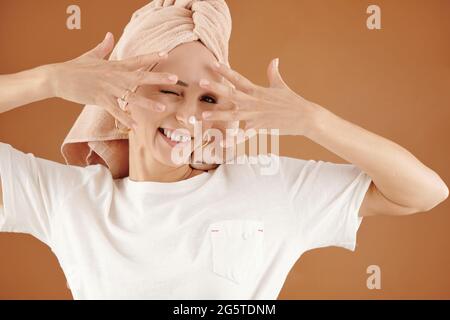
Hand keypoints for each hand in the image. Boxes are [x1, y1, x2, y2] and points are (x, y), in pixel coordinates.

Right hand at [46, 32, 178, 129]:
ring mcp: (108, 88)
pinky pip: (116, 111)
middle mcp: (114, 76)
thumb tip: (109, 35)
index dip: (152, 56)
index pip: (137, 60)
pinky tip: (136, 126)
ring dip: (148, 102)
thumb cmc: (75, 67)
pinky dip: (126, 119)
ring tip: (163, 107)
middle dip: (158, 77)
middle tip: (175, 78)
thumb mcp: (91, 55)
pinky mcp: (100, 99)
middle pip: (140, 76)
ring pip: (132, 96)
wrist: (58, 77)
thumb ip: (103, 47)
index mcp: (114, 65)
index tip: (166, 54)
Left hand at [199, 58, 318, 137]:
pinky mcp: (260, 128)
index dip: (226, 71)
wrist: (305, 116)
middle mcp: (254, 102)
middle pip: (231, 94)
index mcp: (257, 91)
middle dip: (215, 88)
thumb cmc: (293, 101)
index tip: (214, 63)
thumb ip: (274, 73)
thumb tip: (274, 60)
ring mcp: (256, 115)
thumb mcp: (281, 86)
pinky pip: (244, 135)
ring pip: (233, 115)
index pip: (239, 78)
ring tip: (203, 115)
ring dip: (218, 115)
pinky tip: (222, 143)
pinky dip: (234, 140)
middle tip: (201, 82)